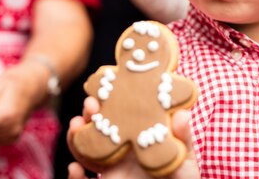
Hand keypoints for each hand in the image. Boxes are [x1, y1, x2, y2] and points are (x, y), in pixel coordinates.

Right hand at [66, 97, 199, 178]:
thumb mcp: (184, 159)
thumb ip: (182, 139)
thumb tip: (184, 113)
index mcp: (138, 137)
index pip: (119, 115)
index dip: (110, 101)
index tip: (106, 88)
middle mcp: (121, 151)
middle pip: (98, 129)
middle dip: (89, 115)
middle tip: (89, 105)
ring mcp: (112, 170)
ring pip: (86, 152)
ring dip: (76, 139)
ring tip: (75, 127)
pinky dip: (74, 177)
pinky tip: (74, 169)